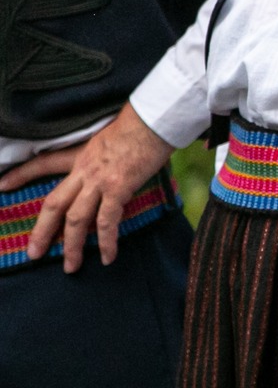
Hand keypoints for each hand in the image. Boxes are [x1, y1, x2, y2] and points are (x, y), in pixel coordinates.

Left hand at [12, 105, 172, 271]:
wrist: (153, 121)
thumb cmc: (139, 126)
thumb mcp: (109, 136)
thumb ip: (102, 153)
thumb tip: (109, 164)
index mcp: (80, 155)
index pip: (43, 163)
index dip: (21, 175)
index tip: (2, 186)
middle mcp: (84, 170)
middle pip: (54, 205)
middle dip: (42, 231)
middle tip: (33, 254)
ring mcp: (99, 181)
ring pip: (76, 219)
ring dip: (72, 246)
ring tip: (71, 266)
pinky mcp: (118, 188)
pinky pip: (107, 221)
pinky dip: (106, 242)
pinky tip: (107, 257)